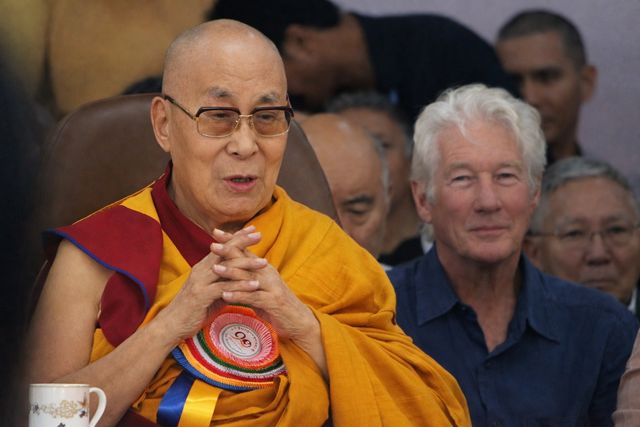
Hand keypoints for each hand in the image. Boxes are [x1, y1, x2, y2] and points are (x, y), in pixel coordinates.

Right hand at [154, 226, 262, 345]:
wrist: (172, 324)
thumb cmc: (193, 308)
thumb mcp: (210, 291)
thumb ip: (223, 282)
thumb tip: (239, 278)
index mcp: (203, 267)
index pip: (222, 247)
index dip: (236, 237)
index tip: (253, 230)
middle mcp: (201, 270)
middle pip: (224, 252)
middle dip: (242, 242)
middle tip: (260, 235)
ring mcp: (201, 282)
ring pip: (226, 268)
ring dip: (247, 264)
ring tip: (264, 262)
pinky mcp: (202, 295)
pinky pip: (224, 288)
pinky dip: (241, 286)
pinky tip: (255, 285)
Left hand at [210, 230, 318, 343]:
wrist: (298, 321)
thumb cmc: (276, 306)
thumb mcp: (260, 288)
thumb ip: (246, 279)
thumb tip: (228, 270)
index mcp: (264, 268)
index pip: (246, 251)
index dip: (232, 241)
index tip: (216, 232)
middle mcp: (268, 273)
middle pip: (246, 259)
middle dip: (229, 251)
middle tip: (212, 245)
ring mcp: (272, 287)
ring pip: (249, 276)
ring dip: (231, 272)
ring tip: (214, 268)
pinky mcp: (273, 302)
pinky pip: (254, 297)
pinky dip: (239, 295)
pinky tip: (225, 295)